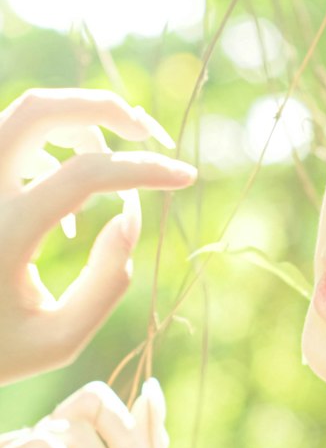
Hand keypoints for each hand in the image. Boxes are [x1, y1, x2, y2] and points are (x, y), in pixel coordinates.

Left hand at [0, 87, 198, 385]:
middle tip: (145, 131)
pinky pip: (15, 141)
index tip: (186, 177)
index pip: (85, 175)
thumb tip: (129, 217)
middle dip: (102, 107)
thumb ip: (105, 284)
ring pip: (26, 115)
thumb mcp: (59, 340)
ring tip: (113, 170)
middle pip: (41, 109)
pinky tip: (73, 207)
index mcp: (5, 232)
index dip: (144, 169)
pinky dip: (54, 152)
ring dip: (78, 125)